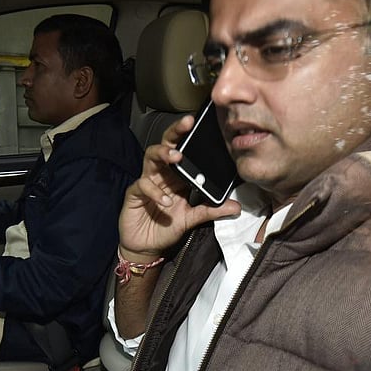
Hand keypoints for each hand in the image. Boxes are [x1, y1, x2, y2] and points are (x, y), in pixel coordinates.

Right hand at [119, 115, 240, 260]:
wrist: (146, 247)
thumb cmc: (166, 228)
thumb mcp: (193, 218)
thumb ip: (212, 210)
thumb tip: (236, 207)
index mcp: (176, 176)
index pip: (182, 149)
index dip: (188, 136)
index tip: (200, 124)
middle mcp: (161, 174)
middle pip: (165, 145)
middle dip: (175, 133)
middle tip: (187, 125)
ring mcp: (146, 182)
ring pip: (150, 157)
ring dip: (163, 154)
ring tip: (176, 157)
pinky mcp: (134, 194)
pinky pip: (143, 185)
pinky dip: (155, 192)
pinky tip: (167, 201)